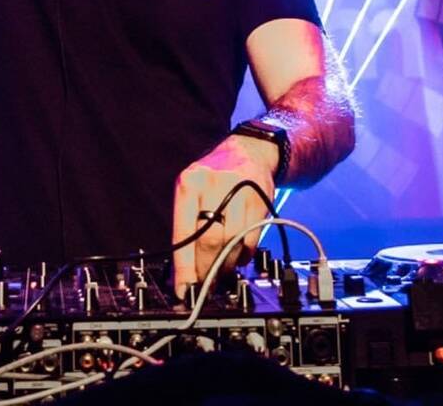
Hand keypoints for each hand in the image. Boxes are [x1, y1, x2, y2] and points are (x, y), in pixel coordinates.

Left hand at [172, 134, 276, 298]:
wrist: (249, 151)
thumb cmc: (214, 178)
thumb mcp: (192, 190)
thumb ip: (188, 224)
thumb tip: (185, 270)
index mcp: (188, 184)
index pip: (183, 233)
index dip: (184, 267)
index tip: (182, 290)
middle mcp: (212, 183)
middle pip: (209, 239)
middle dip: (207, 268)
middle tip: (206, 284)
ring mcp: (239, 189)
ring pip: (233, 240)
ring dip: (228, 263)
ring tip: (223, 270)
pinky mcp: (260, 197)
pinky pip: (251, 236)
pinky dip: (244, 253)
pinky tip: (239, 254)